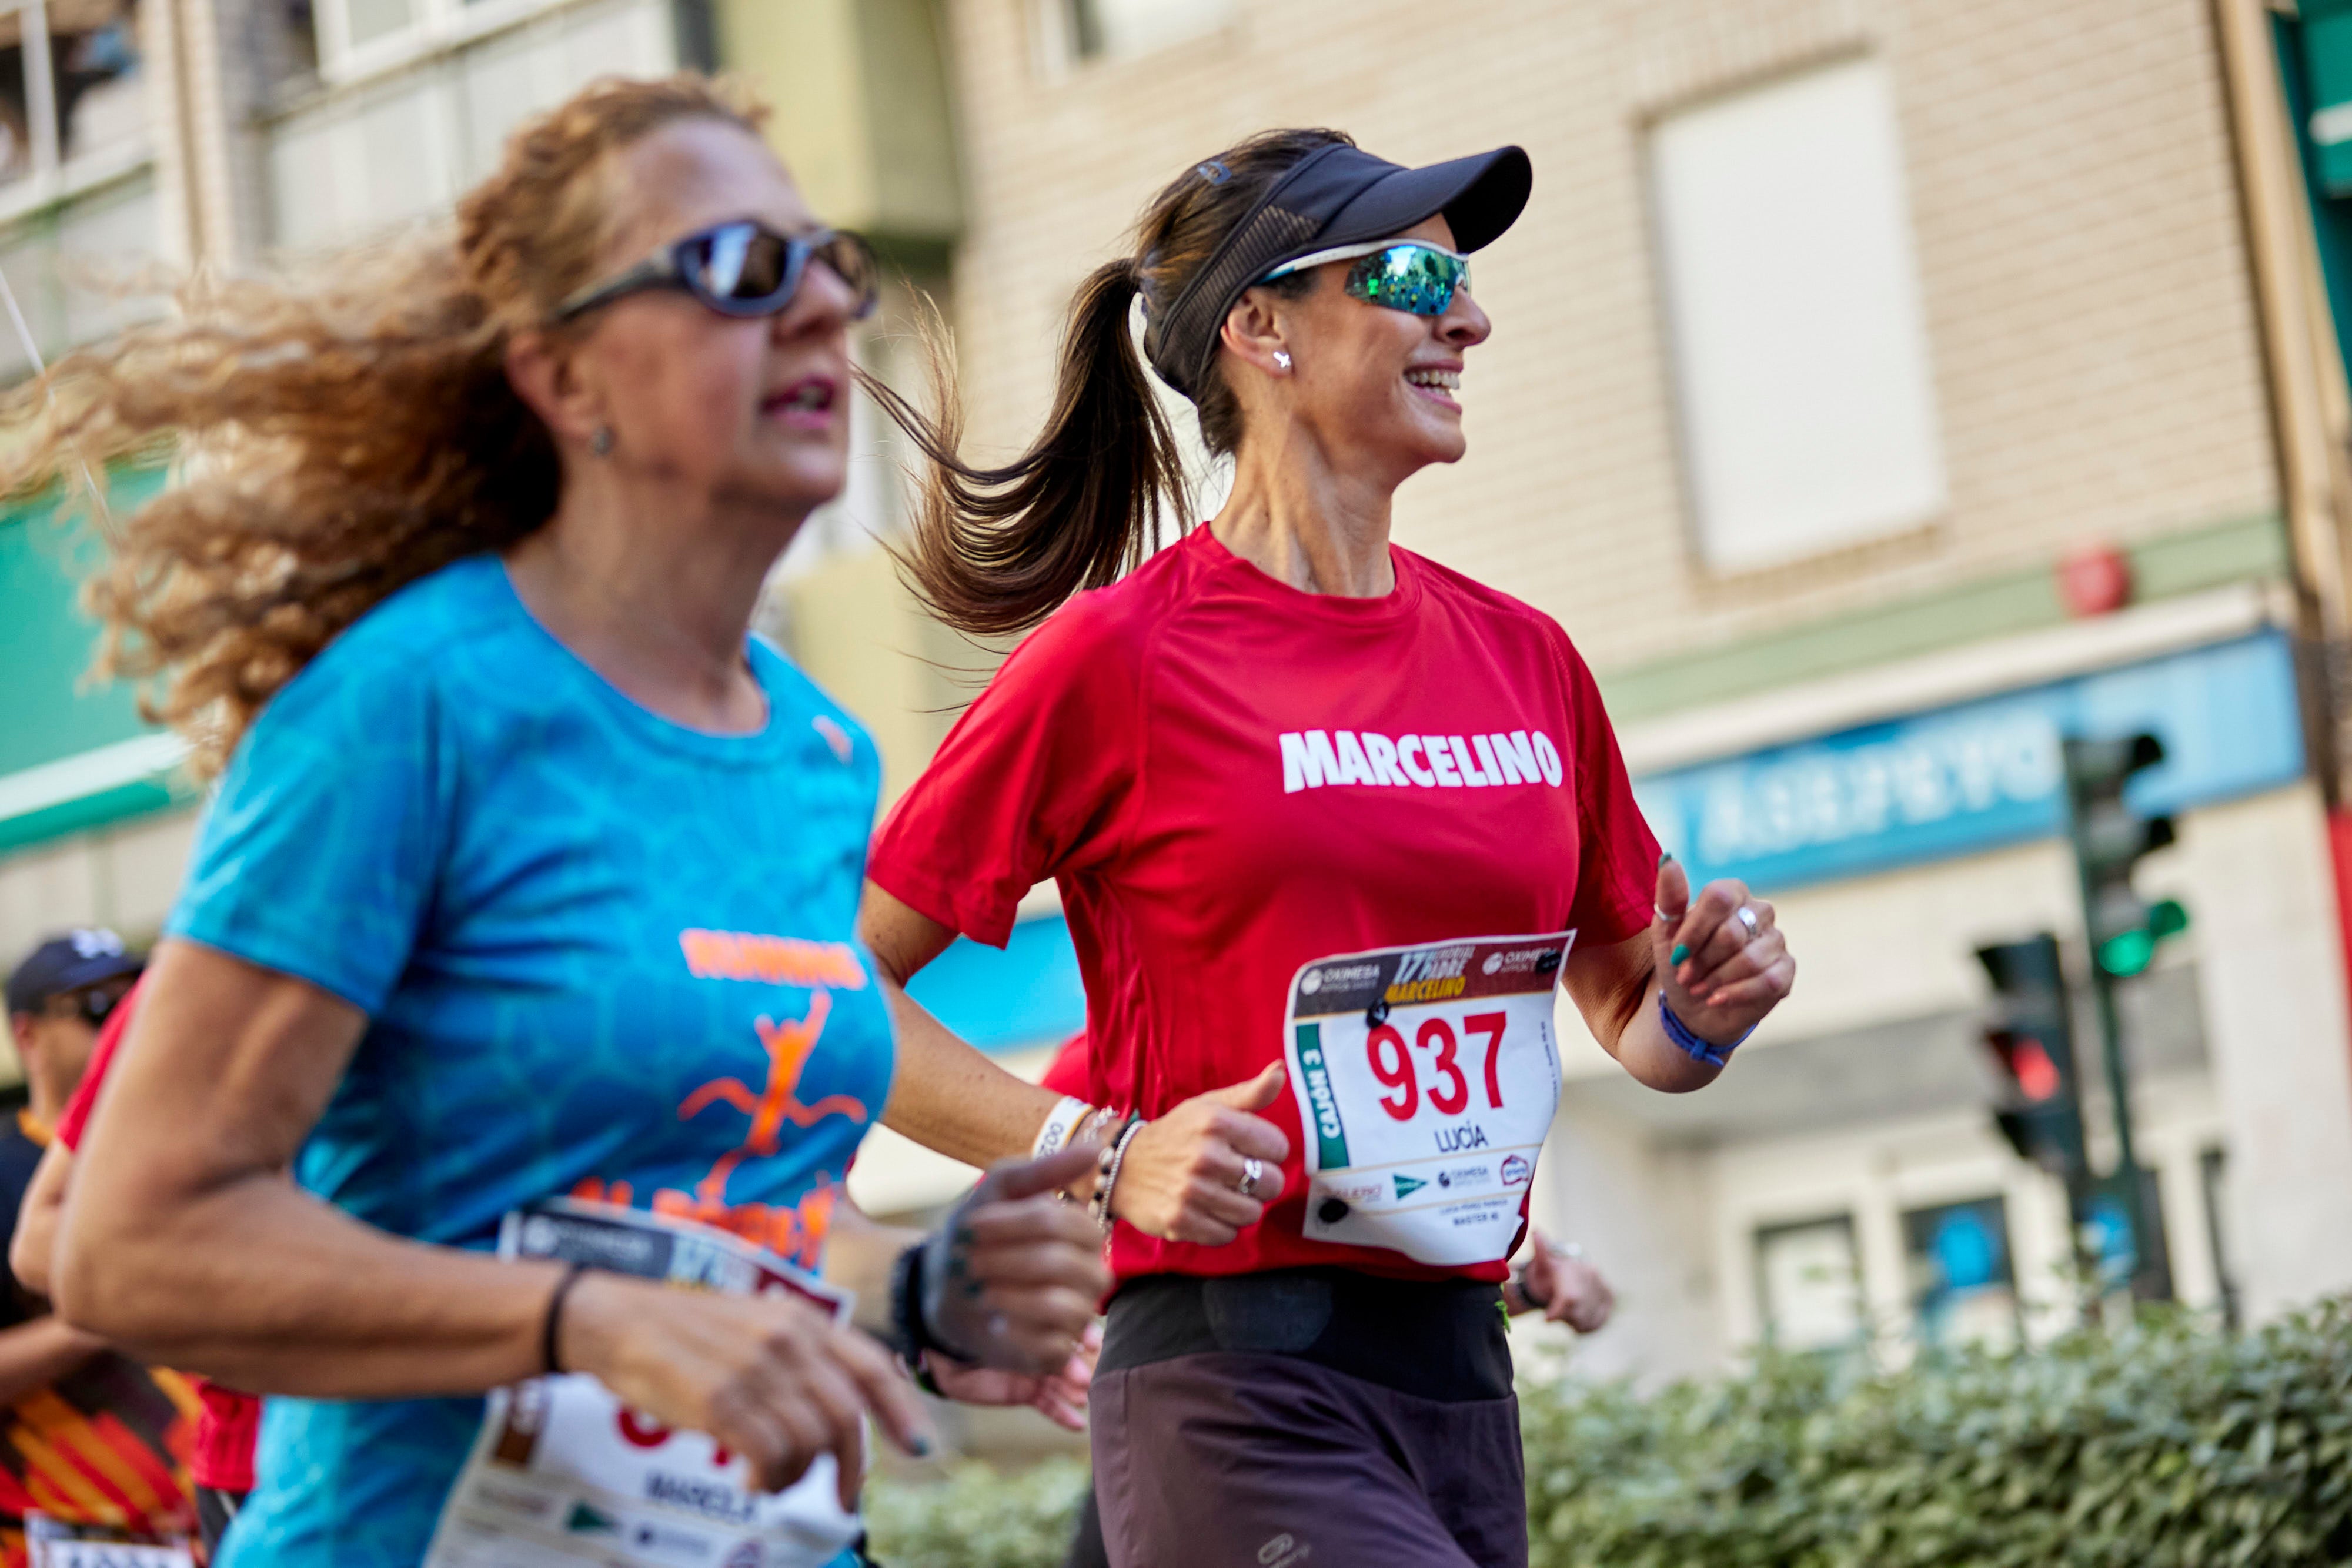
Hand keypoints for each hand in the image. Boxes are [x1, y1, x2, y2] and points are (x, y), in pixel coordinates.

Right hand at [559, 1269, 932, 1505]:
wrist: (617, 1320)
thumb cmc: (686, 1332)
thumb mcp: (756, 1325)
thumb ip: (799, 1358)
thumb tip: (836, 1418)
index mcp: (803, 1319)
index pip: (873, 1368)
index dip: (903, 1411)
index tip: (919, 1448)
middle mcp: (787, 1340)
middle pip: (846, 1418)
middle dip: (851, 1467)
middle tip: (844, 1498)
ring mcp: (754, 1369)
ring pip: (808, 1443)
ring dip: (796, 1477)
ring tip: (772, 1478)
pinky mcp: (720, 1400)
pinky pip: (769, 1456)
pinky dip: (768, 1479)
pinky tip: (751, 1479)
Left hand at [920, 1145, 1110, 1375]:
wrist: (943, 1286)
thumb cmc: (977, 1233)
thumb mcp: (997, 1192)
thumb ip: (1043, 1170)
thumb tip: (1096, 1150)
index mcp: (1082, 1232)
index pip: (1068, 1224)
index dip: (1017, 1223)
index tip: (973, 1224)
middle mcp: (1089, 1273)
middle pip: (1064, 1264)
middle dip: (1008, 1260)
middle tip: (971, 1259)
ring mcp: (1077, 1313)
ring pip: (1064, 1307)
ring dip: (1010, 1295)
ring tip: (980, 1290)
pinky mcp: (1058, 1350)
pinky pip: (1053, 1347)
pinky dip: (1015, 1332)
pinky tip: (994, 1321)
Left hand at [922, 1320, 1100, 1431]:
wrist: (945, 1354)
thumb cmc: (971, 1327)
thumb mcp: (996, 1321)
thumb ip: (1023, 1320)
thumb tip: (1046, 1315)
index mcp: (1039, 1322)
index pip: (1069, 1327)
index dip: (1084, 1334)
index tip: (1093, 1343)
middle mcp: (1043, 1345)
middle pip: (1070, 1356)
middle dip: (1080, 1367)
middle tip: (1087, 1378)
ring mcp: (1037, 1371)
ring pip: (1062, 1382)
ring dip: (1073, 1391)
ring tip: (1082, 1398)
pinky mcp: (1028, 1393)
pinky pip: (1048, 1405)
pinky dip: (1063, 1415)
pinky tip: (1077, 1424)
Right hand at [1110, 1064, 1290, 1244]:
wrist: (1120, 1165)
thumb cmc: (1175, 1134)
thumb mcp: (1209, 1106)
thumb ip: (1250, 1093)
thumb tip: (1280, 1071)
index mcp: (1216, 1122)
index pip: (1278, 1147)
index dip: (1268, 1151)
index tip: (1250, 1151)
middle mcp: (1205, 1156)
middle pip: (1271, 1183)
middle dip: (1261, 1183)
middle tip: (1239, 1177)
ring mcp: (1192, 1191)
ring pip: (1252, 1213)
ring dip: (1242, 1206)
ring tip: (1223, 1194)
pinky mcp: (1180, 1221)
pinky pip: (1227, 1234)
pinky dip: (1221, 1227)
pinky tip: (1207, 1210)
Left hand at [1517, 1232, 1613, 1333]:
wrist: (1561, 1277)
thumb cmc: (1547, 1273)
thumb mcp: (1541, 1264)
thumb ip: (1540, 1251)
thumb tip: (1536, 1231)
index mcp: (1579, 1267)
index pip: (1571, 1298)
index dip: (1557, 1312)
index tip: (1546, 1318)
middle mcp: (1595, 1276)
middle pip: (1579, 1312)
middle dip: (1564, 1316)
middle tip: (1553, 1313)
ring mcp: (1605, 1288)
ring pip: (1589, 1321)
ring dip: (1573, 1322)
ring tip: (1564, 1311)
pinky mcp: (1610, 1301)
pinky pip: (1596, 1323)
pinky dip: (1584, 1325)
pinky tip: (1575, 1317)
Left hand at [1654, 857, 1793, 1045]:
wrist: (1694, 1004)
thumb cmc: (1682, 962)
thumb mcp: (1666, 931)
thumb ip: (1669, 896)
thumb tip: (1669, 860)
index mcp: (1731, 893)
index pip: (1718, 898)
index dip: (1694, 931)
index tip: (1676, 953)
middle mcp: (1759, 911)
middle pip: (1732, 933)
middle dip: (1702, 961)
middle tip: (1686, 975)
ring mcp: (1776, 940)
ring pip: (1750, 960)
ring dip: (1716, 979)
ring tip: (1700, 988)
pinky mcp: (1785, 971)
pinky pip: (1769, 981)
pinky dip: (1736, 994)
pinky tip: (1717, 999)